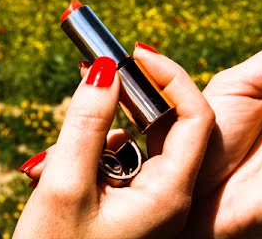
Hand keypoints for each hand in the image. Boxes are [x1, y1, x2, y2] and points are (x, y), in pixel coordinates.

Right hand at [15, 55, 214, 238]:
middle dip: (136, 93)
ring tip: (78, 112)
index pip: (196, 117)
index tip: (132, 54)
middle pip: (173, 124)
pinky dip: (102, 146)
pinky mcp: (134, 208)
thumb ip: (86, 122)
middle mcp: (171, 196)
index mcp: (170, 192)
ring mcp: (154, 204)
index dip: (170, 77)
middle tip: (99, 68)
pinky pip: (128, 162)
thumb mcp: (65, 184)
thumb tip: (105, 66)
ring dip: (113, 121)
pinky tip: (71, 151)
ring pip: (146, 141)